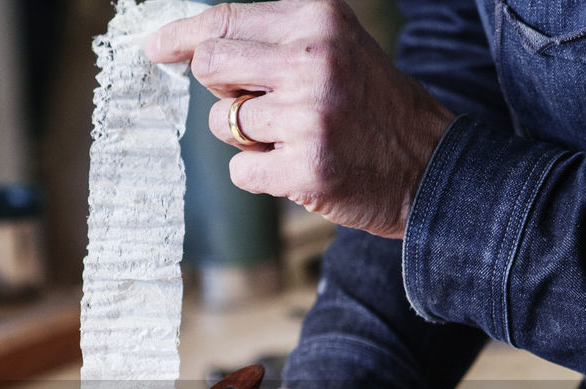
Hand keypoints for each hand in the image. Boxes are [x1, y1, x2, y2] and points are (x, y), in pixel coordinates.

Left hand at [145, 0, 451, 238]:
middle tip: (258, 102)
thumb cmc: (371, 106)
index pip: (225, 19)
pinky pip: (240, 170)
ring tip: (295, 136)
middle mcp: (312, 59)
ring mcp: (308, 115)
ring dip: (247, 136)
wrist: (430, 166)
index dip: (180, 35)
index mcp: (318, 19)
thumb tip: (192, 43)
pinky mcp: (304, 167)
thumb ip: (274, 37)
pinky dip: (260, 174)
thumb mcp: (335, 46)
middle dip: (222, 88)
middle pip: (210, 66)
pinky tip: (298, 166)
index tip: (156, 47)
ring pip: (221, 122)